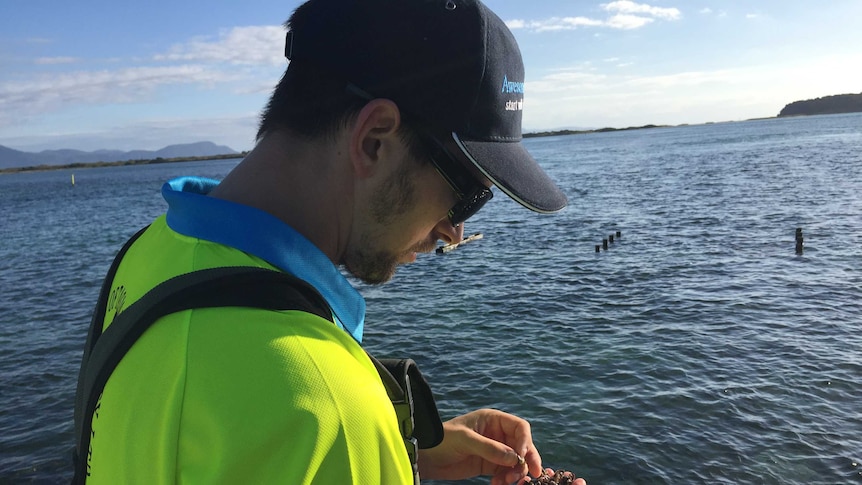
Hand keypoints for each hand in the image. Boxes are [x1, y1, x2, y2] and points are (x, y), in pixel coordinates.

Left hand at [417, 408, 541, 484]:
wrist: (426, 457)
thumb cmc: (442, 439)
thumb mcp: (465, 440)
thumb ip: (489, 448)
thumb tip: (514, 457)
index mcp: (493, 420)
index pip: (520, 427)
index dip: (526, 441)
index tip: (523, 457)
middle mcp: (497, 434)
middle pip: (523, 446)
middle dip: (526, 460)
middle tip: (530, 475)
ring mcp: (494, 450)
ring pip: (516, 462)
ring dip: (515, 473)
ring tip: (506, 481)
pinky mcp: (489, 465)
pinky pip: (505, 472)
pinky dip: (505, 479)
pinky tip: (497, 484)